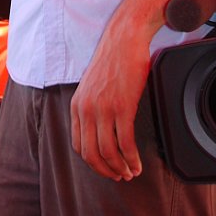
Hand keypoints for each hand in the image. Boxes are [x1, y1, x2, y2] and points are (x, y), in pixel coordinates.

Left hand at [70, 21, 150, 180]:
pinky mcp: (122, 107)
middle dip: (106, 170)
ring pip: (108, 152)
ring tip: (131, 172)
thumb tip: (99, 128)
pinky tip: (138, 163)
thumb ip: (91, 105)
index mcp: (77, 105)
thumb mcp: (92, 85)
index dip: (92, 163)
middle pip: (91, 154)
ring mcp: (103, 109)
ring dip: (121, 168)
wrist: (124, 38)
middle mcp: (86, 109)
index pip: (78, 145)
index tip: (105, 168)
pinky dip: (132, 159)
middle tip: (119, 176)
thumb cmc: (113, 60)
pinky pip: (125, 143)